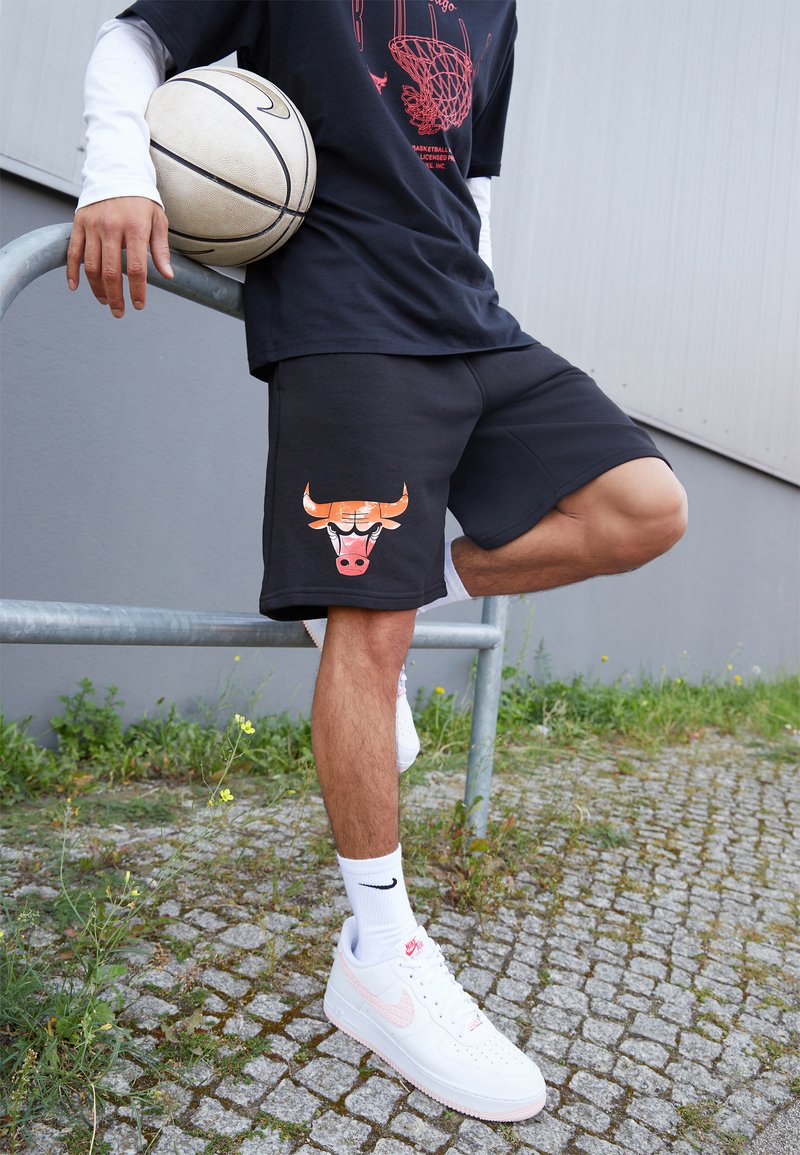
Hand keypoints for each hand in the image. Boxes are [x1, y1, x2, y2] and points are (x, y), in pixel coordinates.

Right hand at [66, 196, 172, 317]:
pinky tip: (75, 287)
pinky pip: (73, 252)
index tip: (139, 305)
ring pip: (91, 266)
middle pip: (111, 272)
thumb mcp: (158, 220)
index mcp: (135, 228)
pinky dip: (72, 271)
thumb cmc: (141, 200)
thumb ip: (161, 249)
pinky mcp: (79, 223)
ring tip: (104, 301)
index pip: (137, 268)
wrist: (117, 172)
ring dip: (97, 288)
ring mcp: (93, 225)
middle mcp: (112, 227)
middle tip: (119, 312)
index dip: (138, 291)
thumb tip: (168, 275)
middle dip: (115, 297)